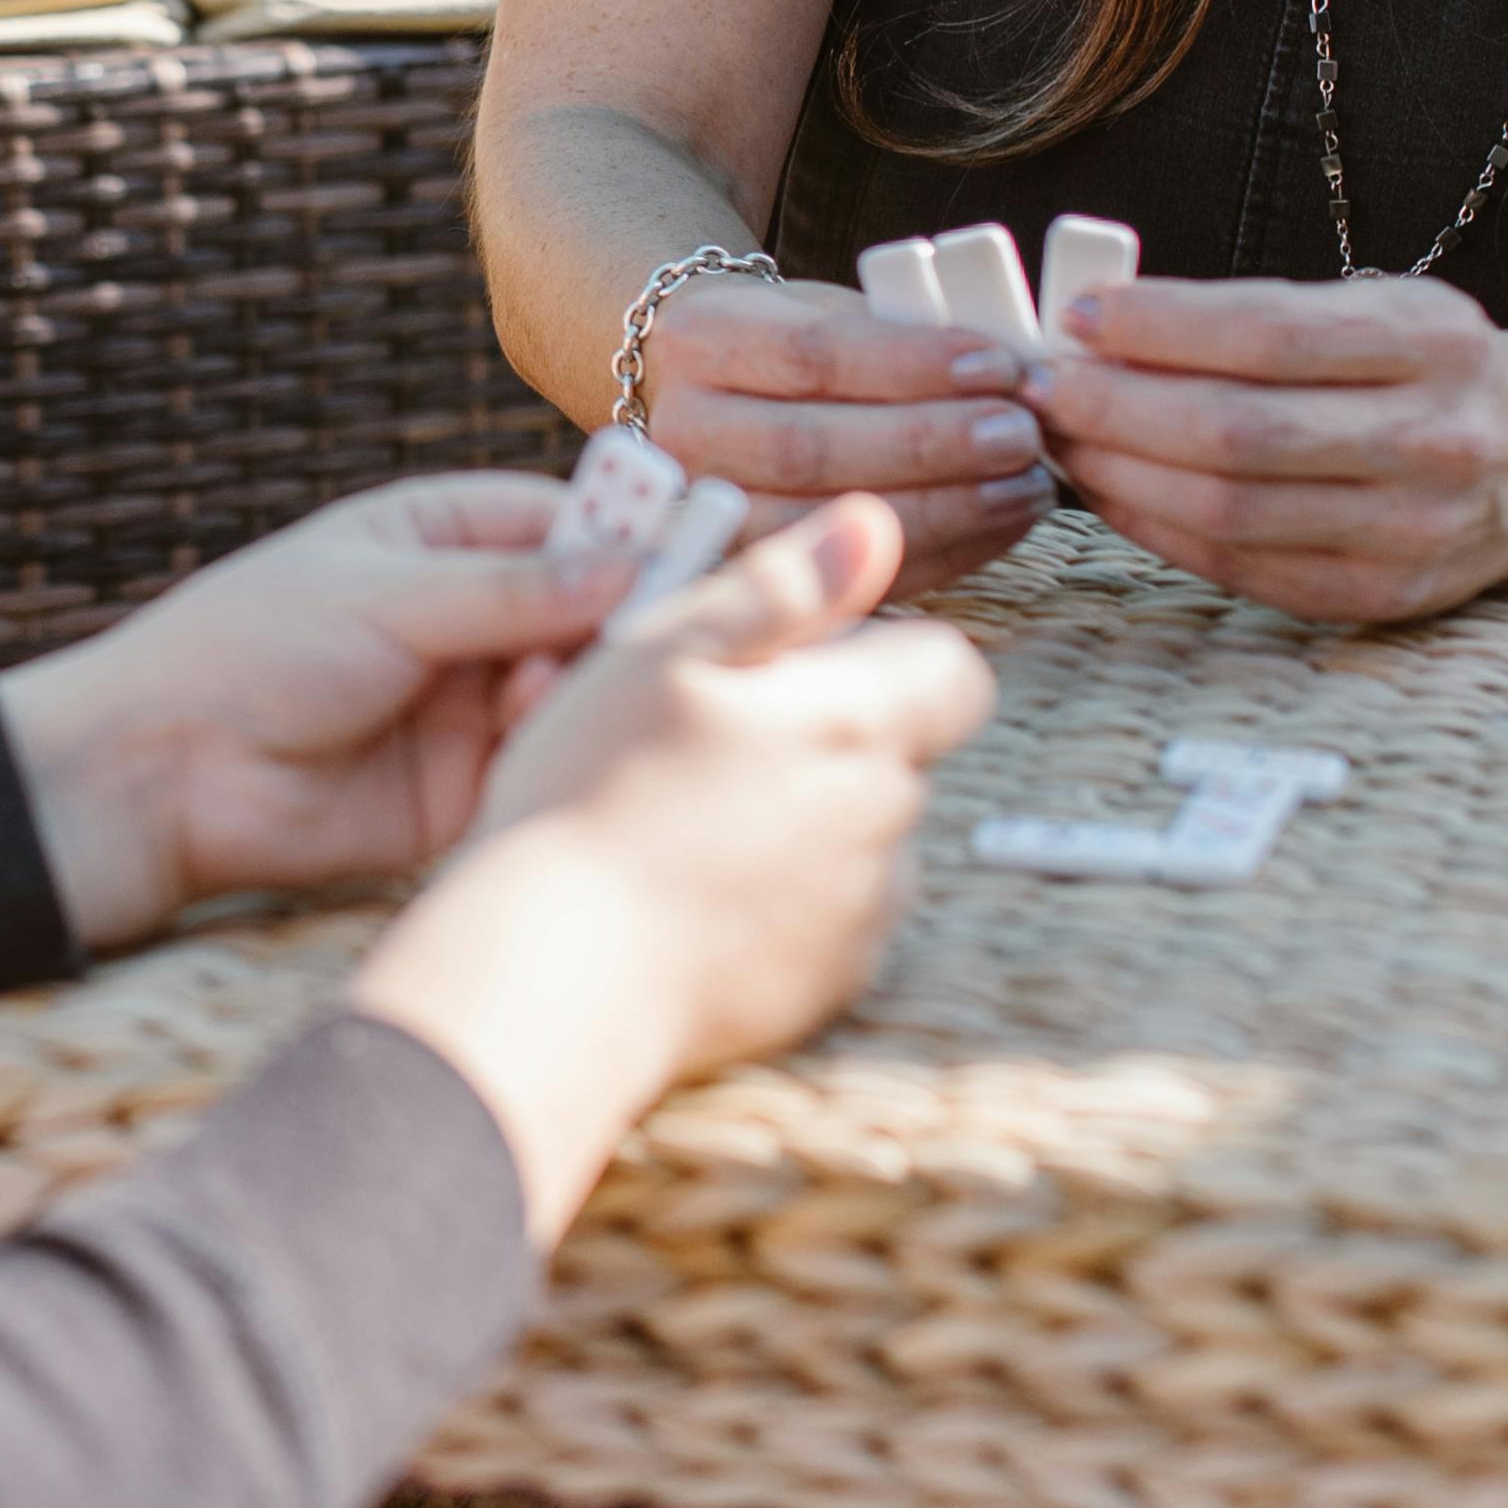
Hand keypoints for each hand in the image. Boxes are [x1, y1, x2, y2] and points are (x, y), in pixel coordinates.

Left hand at [0, 475, 627, 951]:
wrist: (161, 773)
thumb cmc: (248, 649)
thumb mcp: (383, 598)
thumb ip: (508, 591)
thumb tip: (631, 565)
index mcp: (442, 538)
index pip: (569, 522)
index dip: (634, 535)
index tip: (698, 547)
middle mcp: (469, 618)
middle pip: (589, 610)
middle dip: (621, 619)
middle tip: (651, 630)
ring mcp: (471, 704)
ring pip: (575, 690)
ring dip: (582, 687)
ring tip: (541, 690)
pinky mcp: (466, 789)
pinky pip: (540, 764)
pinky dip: (557, 754)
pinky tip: (545, 745)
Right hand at [342, 501, 996, 1240]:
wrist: (555, 970)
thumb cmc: (593, 793)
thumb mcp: (668, 650)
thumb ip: (786, 584)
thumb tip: (875, 523)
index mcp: (859, 724)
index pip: (951, 669)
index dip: (882, 653)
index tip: (791, 668)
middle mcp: (886, 820)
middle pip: (896, 751)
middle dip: (825, 736)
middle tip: (707, 740)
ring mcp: (863, 913)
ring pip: (860, 835)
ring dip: (802, 818)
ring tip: (687, 824)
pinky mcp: (828, 984)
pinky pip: (828, 918)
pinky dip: (781, 899)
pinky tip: (693, 895)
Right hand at [630, 272, 1057, 588]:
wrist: (712, 396)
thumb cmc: (794, 347)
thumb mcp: (830, 310)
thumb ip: (902, 336)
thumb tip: (1011, 376)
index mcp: (701, 338)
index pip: (811, 354)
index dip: (911, 365)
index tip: (998, 367)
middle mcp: (683, 429)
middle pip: (809, 447)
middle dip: (929, 444)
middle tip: (1019, 435)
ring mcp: (703, 511)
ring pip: (821, 521)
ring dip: (942, 507)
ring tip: (1023, 485)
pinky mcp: (743, 571)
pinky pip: (844, 578)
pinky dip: (937, 554)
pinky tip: (998, 527)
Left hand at [1029, 272, 1507, 624]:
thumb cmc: (1431, 370)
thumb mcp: (1378, 309)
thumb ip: (1260, 316)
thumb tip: (1103, 329)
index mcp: (1434, 343)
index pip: (1270, 334)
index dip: (1161, 328)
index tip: (1081, 315)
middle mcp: (1435, 440)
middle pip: (1239, 433)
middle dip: (1117, 410)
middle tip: (1043, 389)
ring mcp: (1413, 531)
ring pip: (1230, 509)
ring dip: (1121, 475)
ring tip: (1063, 439)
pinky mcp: (1379, 597)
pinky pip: (1240, 566)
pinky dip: (1158, 528)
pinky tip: (1112, 494)